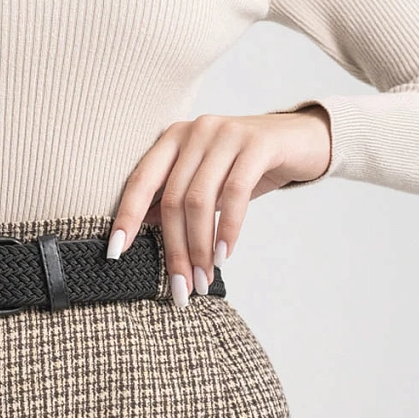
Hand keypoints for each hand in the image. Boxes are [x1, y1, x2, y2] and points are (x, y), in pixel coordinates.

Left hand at [106, 106, 331, 306]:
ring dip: (199, 247)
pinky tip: (224, 255)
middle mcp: (195, 130)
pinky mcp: (257, 144)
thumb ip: (176, 199)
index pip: (140, 181)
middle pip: (172, 199)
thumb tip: (141, 231)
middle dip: (175, 250)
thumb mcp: (207, 182)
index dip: (125, 217)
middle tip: (180, 288)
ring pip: (200, 200)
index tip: (115, 254)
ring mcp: (226, 133)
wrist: (303, 140)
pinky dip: (227, 229)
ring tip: (204, 279)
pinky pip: (234, 193)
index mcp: (174, 138)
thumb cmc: (247, 168)